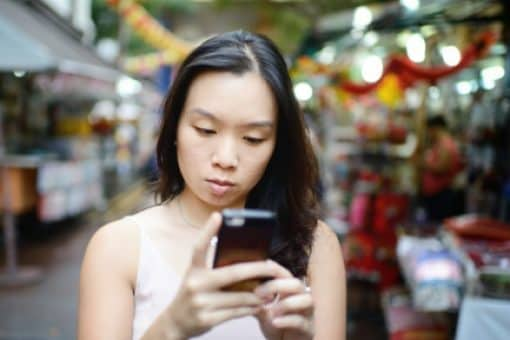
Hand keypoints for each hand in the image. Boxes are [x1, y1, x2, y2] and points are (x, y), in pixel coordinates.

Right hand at [163, 212, 290, 338]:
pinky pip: (238, 312)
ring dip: (259, 295)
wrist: (175, 323)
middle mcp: (195, 284)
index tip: (219, 215)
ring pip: (240, 296)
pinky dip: (252, 308)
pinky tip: (260, 305)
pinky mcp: (208, 320)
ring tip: (271, 291)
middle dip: (258, 270)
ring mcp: (201, 303)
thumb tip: (248, 263)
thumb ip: (216, 270)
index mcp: (193, 270)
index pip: (199, 247)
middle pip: (233, 273)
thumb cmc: (193, 295)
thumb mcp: (198, 279)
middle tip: (274, 268)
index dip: (208, 231)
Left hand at [254, 276, 313, 339]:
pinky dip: (287, 320)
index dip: (274, 270)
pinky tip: (275, 322)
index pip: (285, 274)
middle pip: (297, 284)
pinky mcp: (309, 329)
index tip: (258, 272)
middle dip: (278, 285)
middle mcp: (303, 298)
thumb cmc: (277, 327)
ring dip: (287, 303)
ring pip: (307, 299)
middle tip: (258, 293)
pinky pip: (301, 321)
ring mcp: (308, 313)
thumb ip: (256, 301)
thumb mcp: (263, 313)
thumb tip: (241, 289)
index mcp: (291, 291)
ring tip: (271, 310)